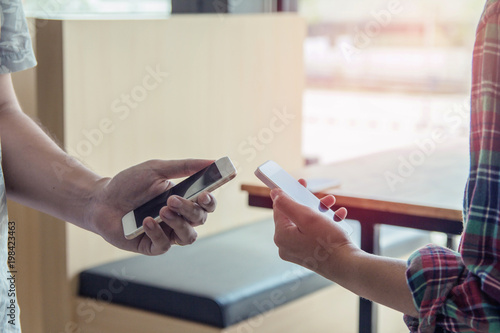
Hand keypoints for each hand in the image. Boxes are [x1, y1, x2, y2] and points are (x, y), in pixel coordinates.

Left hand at [85, 159, 216, 255]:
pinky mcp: (151, 246)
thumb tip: (213, 161)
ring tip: (162, 210)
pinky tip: (145, 221)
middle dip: (189, 209)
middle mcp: (179, 219)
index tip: (205, 194)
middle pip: (200, 219)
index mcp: (184, 200)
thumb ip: (185, 166)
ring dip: (179, 224)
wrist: (100, 200)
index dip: (210, 202)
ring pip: (188, 237)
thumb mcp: (157, 169)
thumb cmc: (129, 184)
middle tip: (173, 199)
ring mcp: (167, 234)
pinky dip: (157, 233)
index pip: (207, 205)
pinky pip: (164, 245)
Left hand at [271, 179, 351, 274]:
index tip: (300, 183)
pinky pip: (314, 234)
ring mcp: (298, 252)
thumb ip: (287, 204)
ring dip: (321, 212)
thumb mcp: (307, 217)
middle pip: (295, 216)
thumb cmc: (328, 242)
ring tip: (333, 205)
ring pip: (307, 224)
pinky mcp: (310, 256)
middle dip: (310, 203)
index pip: (280, 208)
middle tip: (321, 195)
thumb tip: (274, 193)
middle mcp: (286, 246)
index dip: (289, 193)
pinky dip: (325, 224)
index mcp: (281, 236)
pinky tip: (339, 217)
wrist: (348, 267)